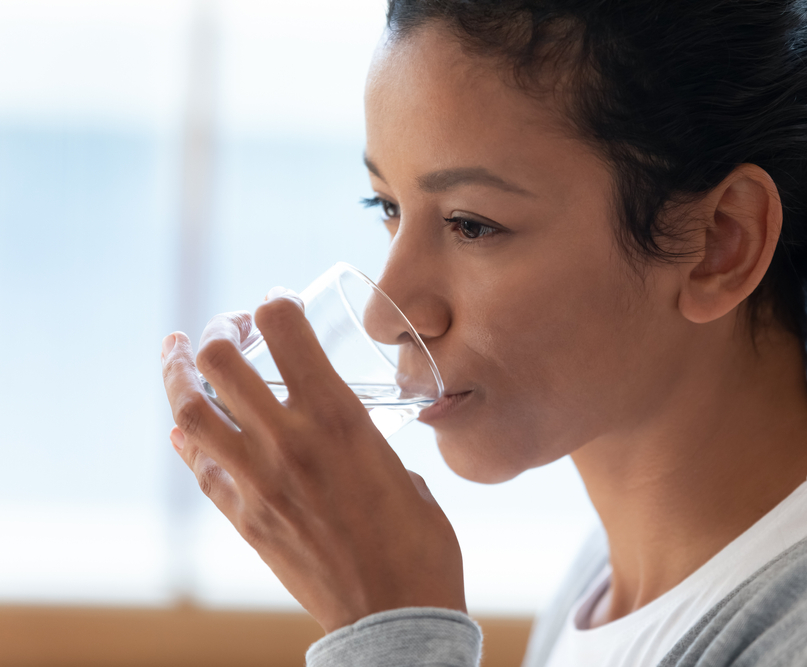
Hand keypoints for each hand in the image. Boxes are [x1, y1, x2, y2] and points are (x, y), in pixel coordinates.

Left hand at [160, 289, 465, 632]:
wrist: (395, 618)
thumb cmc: (419, 544)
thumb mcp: (401, 471)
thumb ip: (364, 445)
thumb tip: (344, 440)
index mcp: (339, 418)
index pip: (283, 329)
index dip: (274, 305)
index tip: (275, 306)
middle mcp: (289, 440)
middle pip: (221, 360)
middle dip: (220, 333)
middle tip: (229, 330)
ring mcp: (258, 481)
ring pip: (191, 410)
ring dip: (180, 375)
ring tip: (179, 356)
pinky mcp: (244, 519)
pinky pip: (199, 467)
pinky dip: (189, 439)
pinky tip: (187, 428)